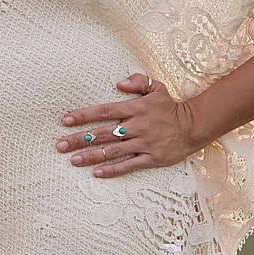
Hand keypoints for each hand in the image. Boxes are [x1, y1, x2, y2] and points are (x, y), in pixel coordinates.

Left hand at [53, 73, 206, 178]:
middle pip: (103, 133)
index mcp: (135, 108)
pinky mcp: (152, 158)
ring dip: (91, 156)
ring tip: (72, 160)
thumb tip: (117, 82)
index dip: (84, 116)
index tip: (66, 120)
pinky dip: (112, 170)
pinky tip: (96, 173)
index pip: (104, 111)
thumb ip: (137, 81)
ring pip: (113, 151)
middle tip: (60, 145)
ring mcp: (144, 143)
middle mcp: (137, 126)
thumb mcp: (156, 87)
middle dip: (80, 139)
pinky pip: (129, 166)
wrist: (193, 126)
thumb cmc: (169, 106)